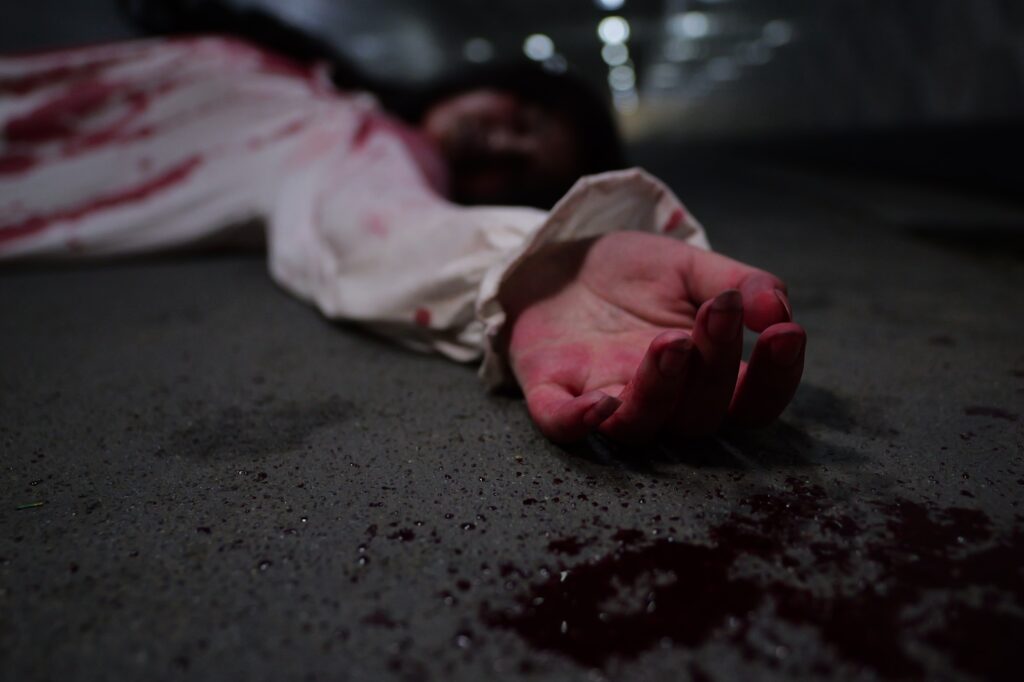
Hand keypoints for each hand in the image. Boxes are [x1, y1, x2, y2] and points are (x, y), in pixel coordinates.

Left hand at [501, 232, 805, 443]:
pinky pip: (560, 423)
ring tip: (670, 343)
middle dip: (715, 364)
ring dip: (659, 391)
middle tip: (718, 311)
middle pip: (700, 416)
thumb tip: (778, 308)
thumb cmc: (632, 275)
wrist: (559, 262)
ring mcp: (605, 398)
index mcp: (704, 375)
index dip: (776, 377)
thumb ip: (741, 283)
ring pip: (640, 425)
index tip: (785, 332)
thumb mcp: (691, 266)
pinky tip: (597, 405)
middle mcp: (661, 400)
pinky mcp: (551, 391)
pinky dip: (577, 422)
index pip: (753, 400)